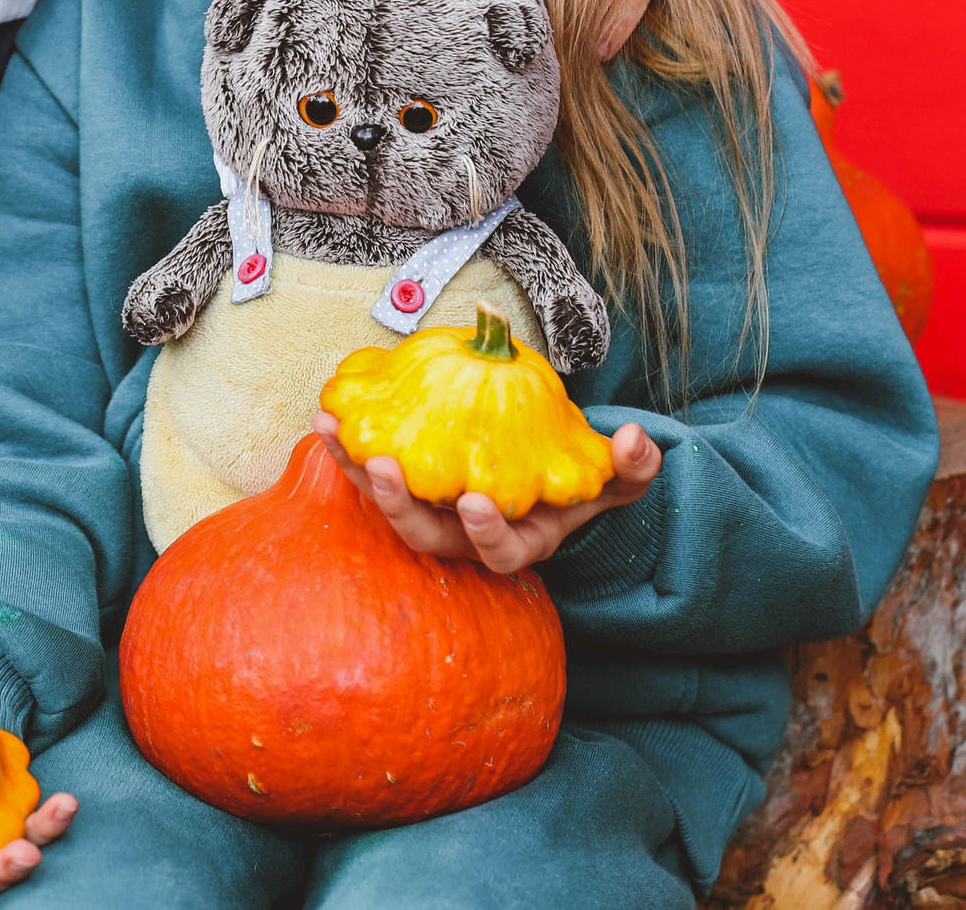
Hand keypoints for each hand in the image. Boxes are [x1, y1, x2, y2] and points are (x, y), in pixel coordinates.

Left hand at [310, 411, 661, 574]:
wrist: (539, 470)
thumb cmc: (573, 479)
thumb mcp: (611, 476)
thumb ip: (630, 465)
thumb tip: (637, 440)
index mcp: (520, 540)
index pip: (500, 551)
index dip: (486, 532)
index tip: (475, 503)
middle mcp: (467, 537)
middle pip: (427, 537)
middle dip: (400, 507)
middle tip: (383, 469)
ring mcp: (432, 513)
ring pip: (388, 505)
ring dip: (358, 472)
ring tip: (335, 432)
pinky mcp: (405, 486)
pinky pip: (371, 471)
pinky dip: (348, 448)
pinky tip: (328, 415)